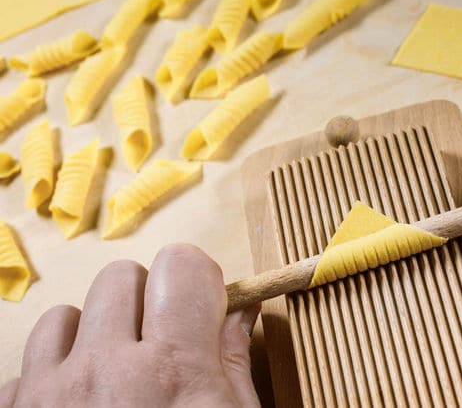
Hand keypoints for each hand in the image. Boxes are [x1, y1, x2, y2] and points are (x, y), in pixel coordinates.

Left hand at [0, 244, 259, 406]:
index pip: (182, 264)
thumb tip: (239, 310)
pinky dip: (56, 377)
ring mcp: (49, 395)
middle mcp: (104, 371)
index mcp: (173, 370)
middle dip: (148, 300)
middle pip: (122, 276)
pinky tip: (79, 406)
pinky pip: (27, 367)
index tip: (204, 305)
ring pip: (65, 315)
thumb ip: (234, 363)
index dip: (198, 279)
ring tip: (114, 377)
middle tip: (161, 345)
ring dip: (94, 335)